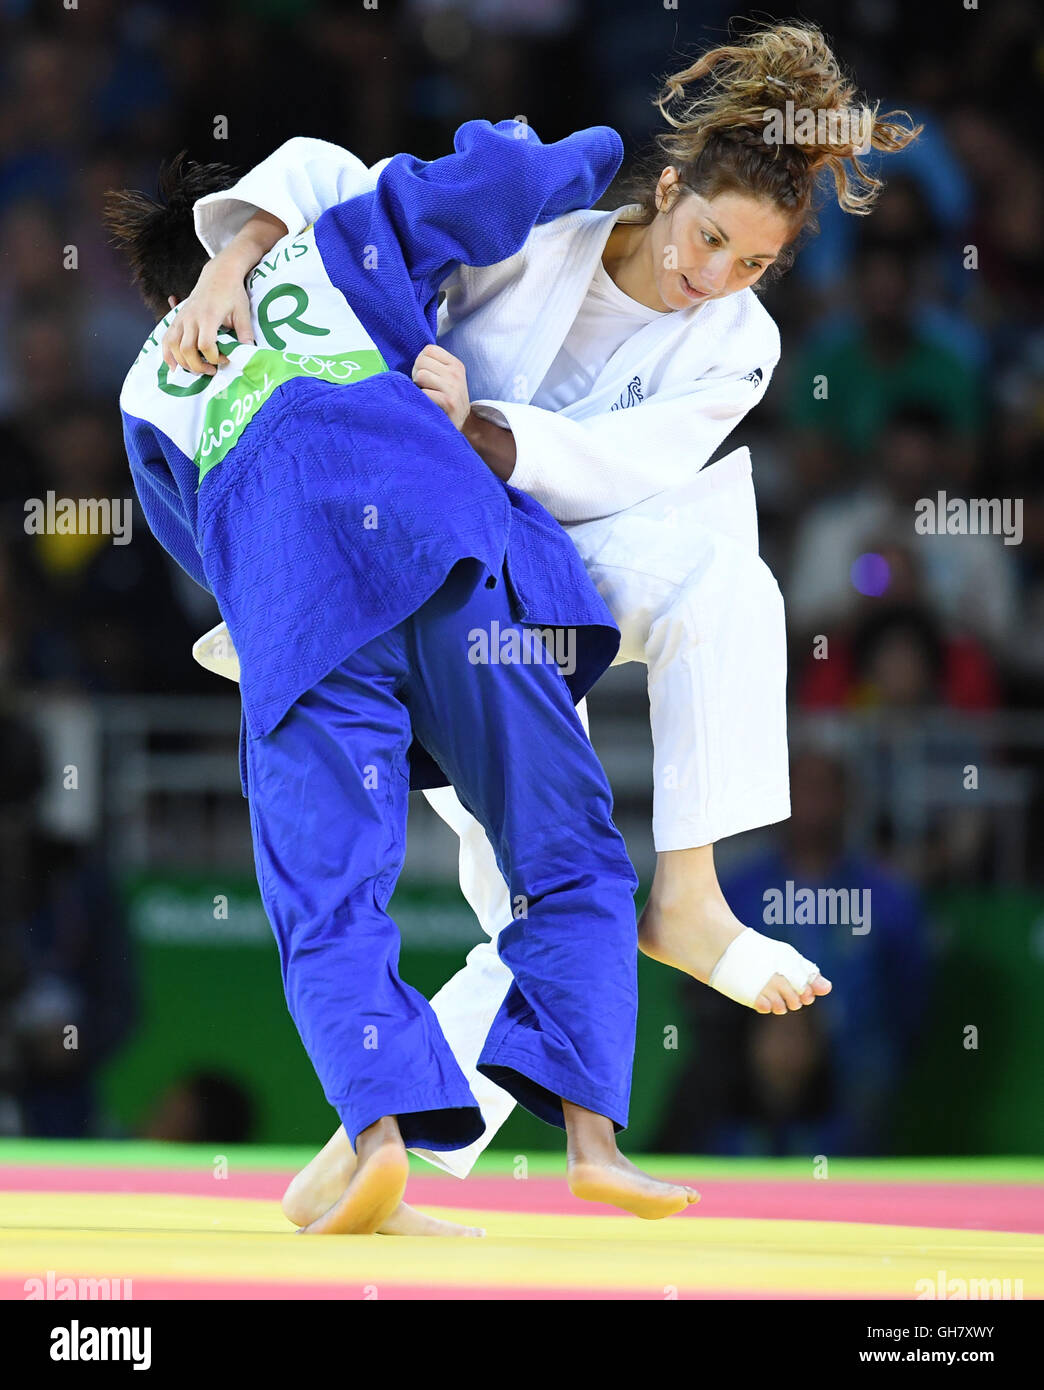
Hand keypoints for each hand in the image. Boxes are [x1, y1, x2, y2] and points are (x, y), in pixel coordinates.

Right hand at [161, 208, 285, 374]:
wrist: (219, 274)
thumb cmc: (233, 293)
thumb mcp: (243, 312)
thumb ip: (245, 334)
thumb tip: (248, 354)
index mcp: (209, 316)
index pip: (206, 345)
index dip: (215, 358)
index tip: (225, 360)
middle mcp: (192, 317)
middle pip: (187, 349)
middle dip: (198, 365)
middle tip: (212, 370)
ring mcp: (182, 317)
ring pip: (173, 346)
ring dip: (183, 363)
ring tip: (196, 369)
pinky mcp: (177, 318)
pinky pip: (166, 339)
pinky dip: (167, 354)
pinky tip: (173, 366)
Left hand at [411, 344, 469, 428]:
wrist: (463, 424)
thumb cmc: (448, 399)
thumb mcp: (448, 377)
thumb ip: (435, 365)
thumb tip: (415, 357)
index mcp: (455, 364)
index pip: (429, 349)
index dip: (421, 361)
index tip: (424, 374)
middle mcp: (456, 373)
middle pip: (421, 360)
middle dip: (416, 373)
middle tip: (422, 386)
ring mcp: (453, 387)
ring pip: (421, 375)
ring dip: (418, 386)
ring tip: (425, 394)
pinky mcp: (449, 402)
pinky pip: (425, 392)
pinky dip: (422, 399)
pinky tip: (428, 404)